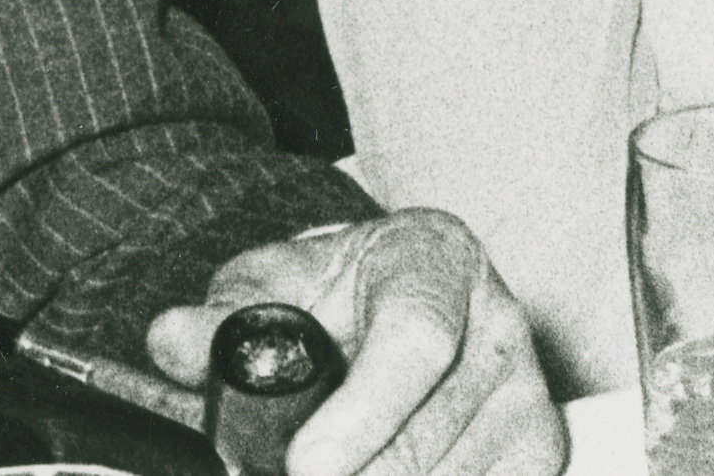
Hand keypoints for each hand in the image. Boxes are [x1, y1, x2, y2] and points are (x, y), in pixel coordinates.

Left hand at [146, 210, 563, 475]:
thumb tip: (171, 339)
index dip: (361, 414)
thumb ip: (222, 317)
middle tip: (285, 471)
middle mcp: (499, 322)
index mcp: (435, 259)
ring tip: (321, 465)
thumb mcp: (273, 285)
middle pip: (430, 440)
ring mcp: (529, 393)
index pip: (416, 340)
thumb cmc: (337, 294)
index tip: (304, 466)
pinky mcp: (542, 450)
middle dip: (351, 474)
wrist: (400, 298)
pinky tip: (370, 470)